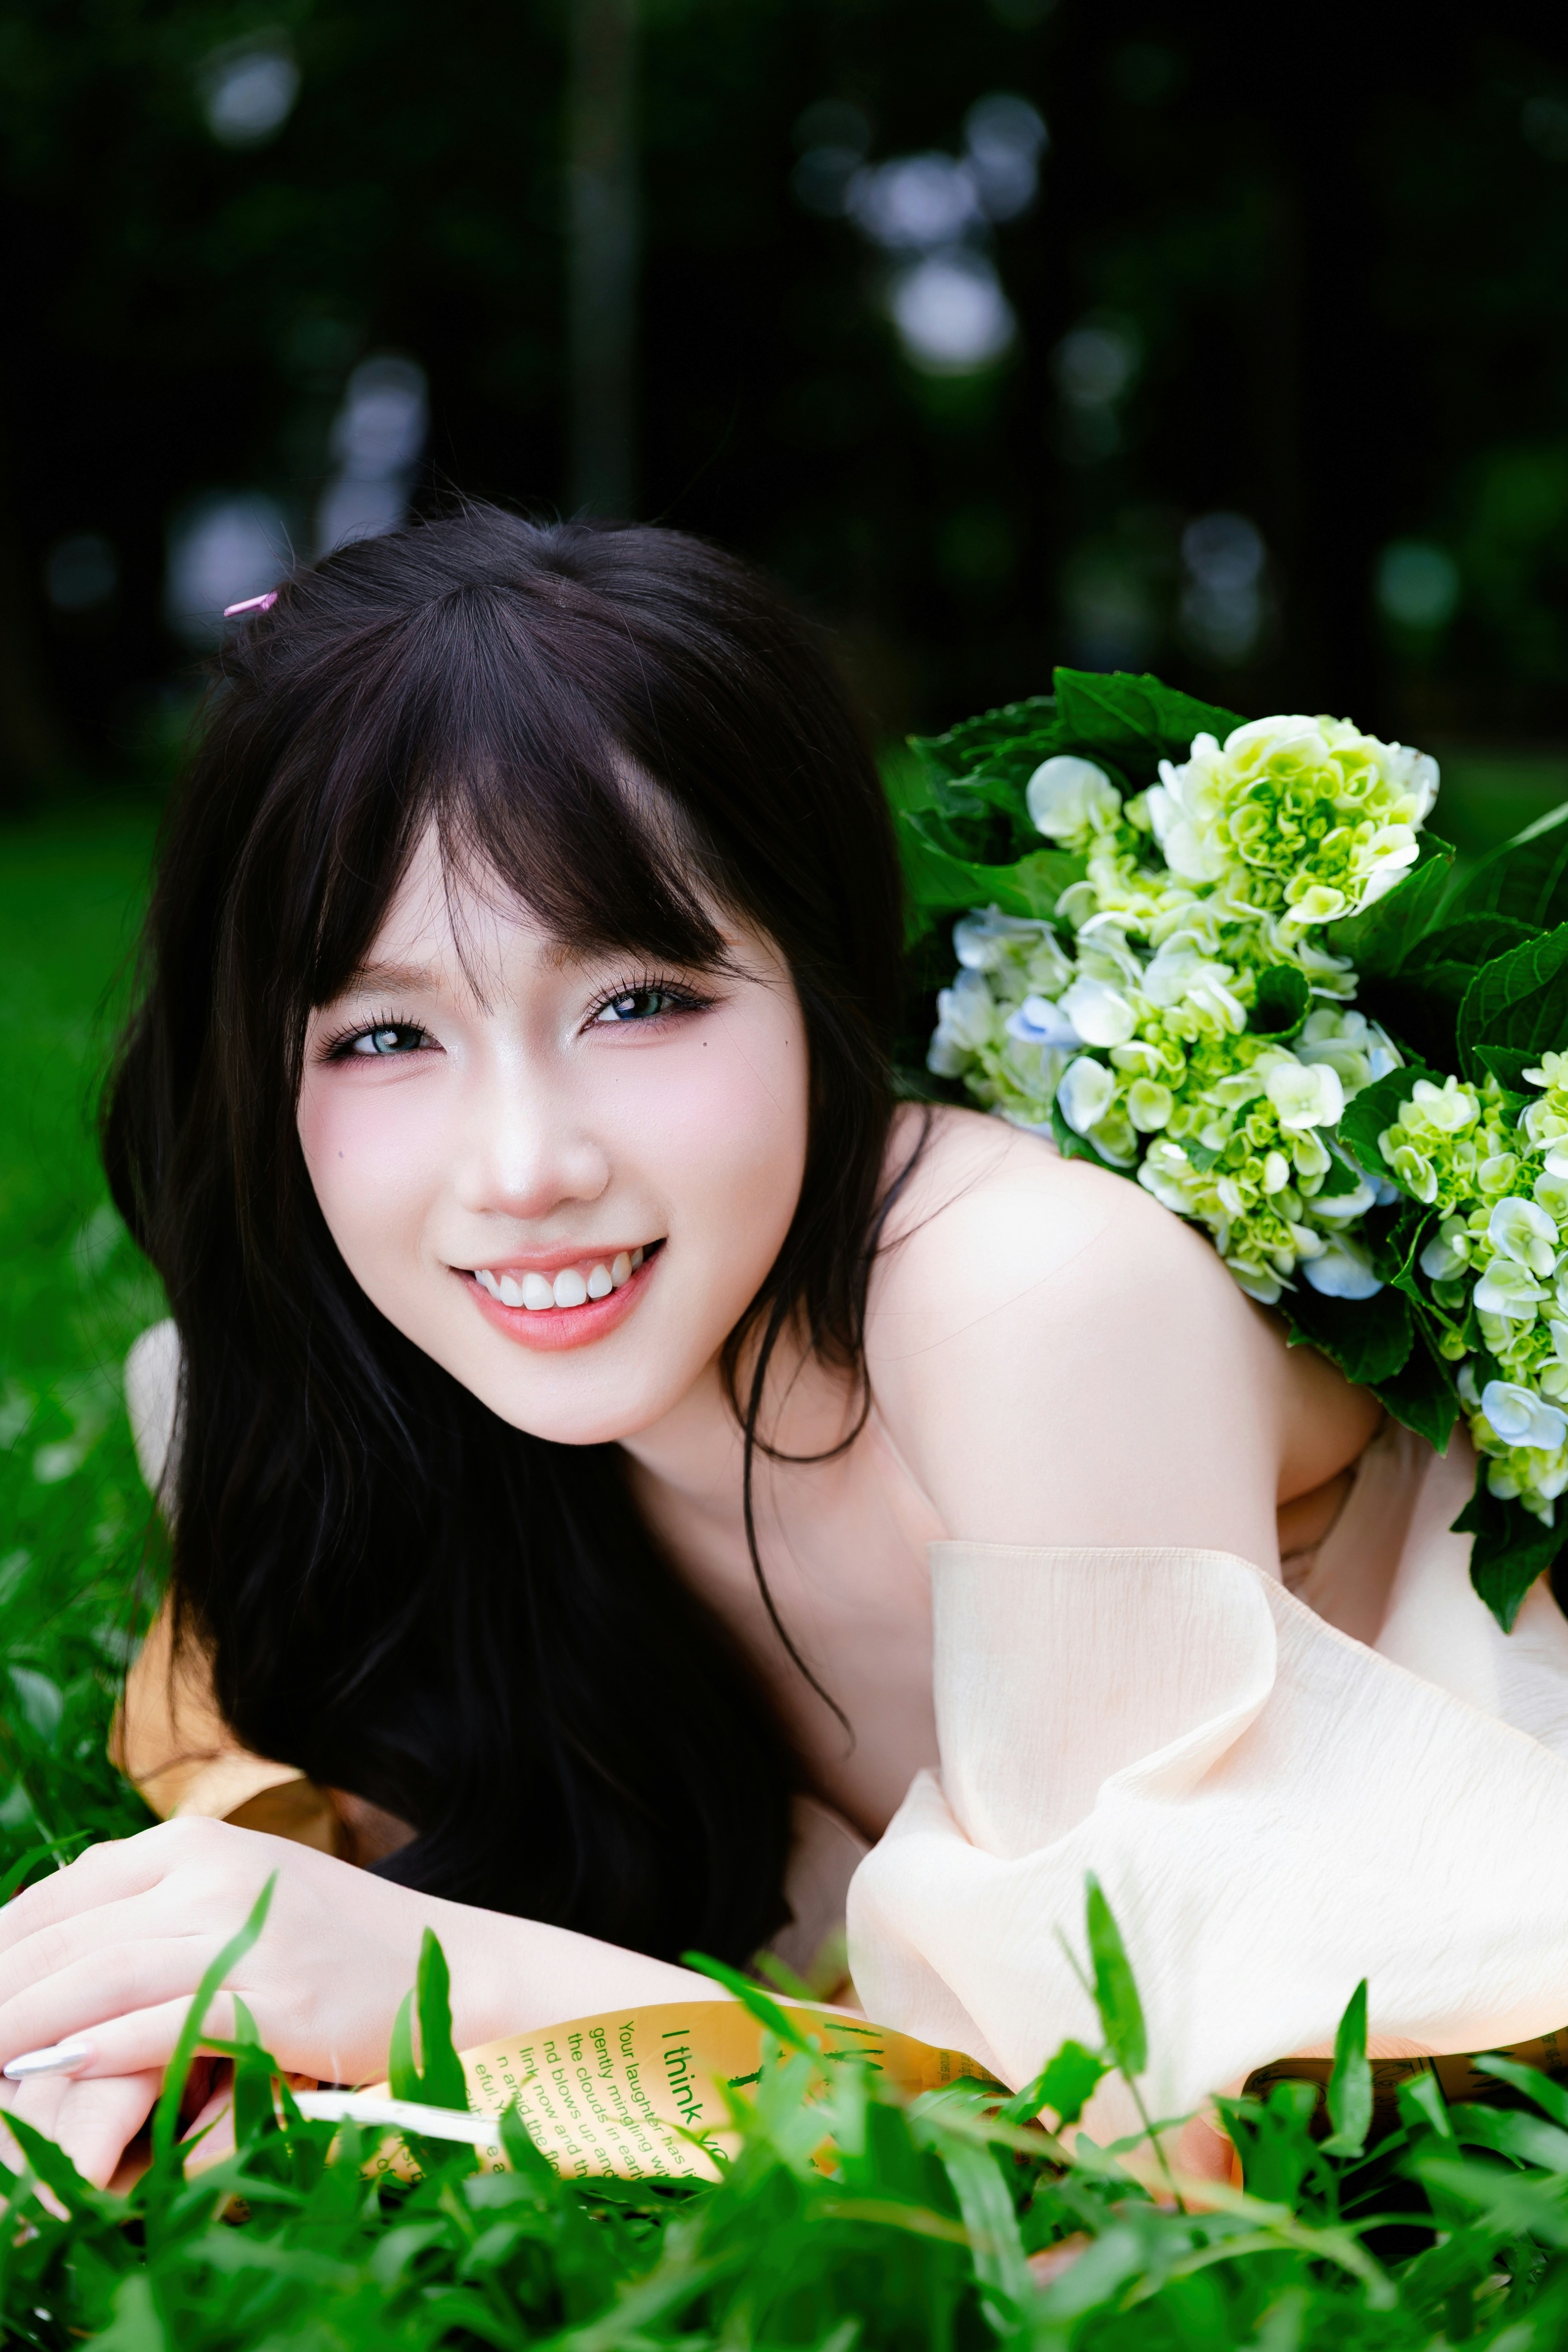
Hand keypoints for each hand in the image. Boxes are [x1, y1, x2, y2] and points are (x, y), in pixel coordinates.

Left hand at [0, 1814, 713, 2187]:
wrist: (457, 1968)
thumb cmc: (338, 1948)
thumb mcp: (240, 1900)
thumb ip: (153, 1916)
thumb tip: (53, 1958)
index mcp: (193, 1844)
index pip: (56, 1897)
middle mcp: (208, 1872)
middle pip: (62, 1937)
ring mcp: (241, 1931)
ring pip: (94, 1979)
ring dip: (18, 2027)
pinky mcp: (271, 1996)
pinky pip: (160, 2022)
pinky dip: (96, 2049)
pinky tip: (50, 2071)